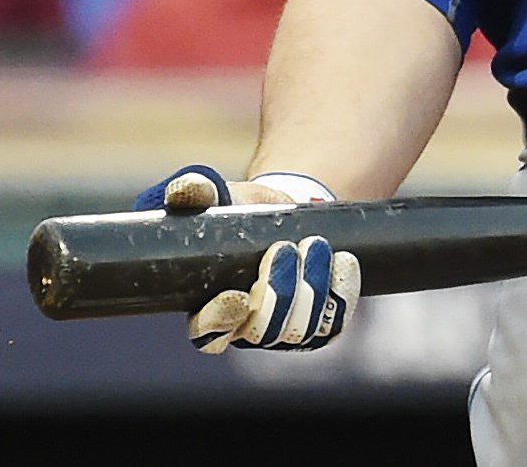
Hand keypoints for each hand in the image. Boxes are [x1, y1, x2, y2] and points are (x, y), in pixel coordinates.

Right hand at [134, 164, 360, 353]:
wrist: (284, 213)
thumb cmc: (239, 212)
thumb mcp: (217, 198)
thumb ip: (197, 193)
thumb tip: (184, 190)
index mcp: (207, 309)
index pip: (207, 335)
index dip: (221, 322)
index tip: (238, 295)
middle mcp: (244, 328)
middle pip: (261, 332)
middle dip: (278, 292)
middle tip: (286, 247)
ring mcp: (283, 331)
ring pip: (299, 330)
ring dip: (311, 288)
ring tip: (314, 244)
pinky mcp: (319, 324)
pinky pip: (333, 322)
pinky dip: (341, 292)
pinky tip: (343, 260)